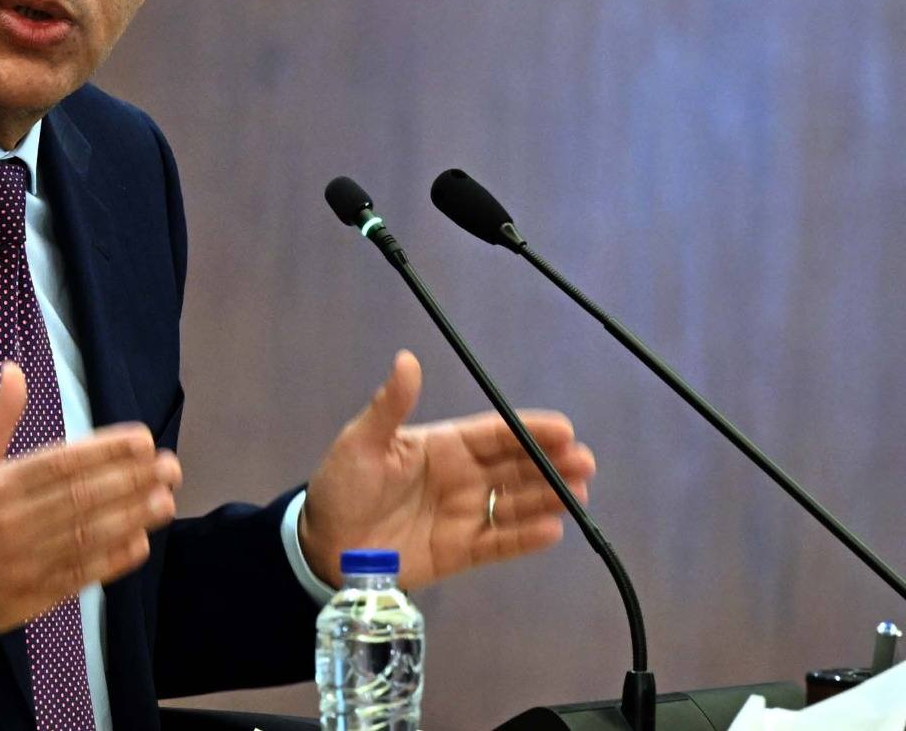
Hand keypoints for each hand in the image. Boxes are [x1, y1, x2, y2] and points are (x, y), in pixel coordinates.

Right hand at [0, 362, 182, 638]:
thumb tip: (14, 371)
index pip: (62, 463)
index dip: (107, 451)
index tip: (143, 440)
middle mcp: (15, 522)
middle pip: (84, 498)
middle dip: (133, 481)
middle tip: (170, 467)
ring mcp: (27, 562)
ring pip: (88, 536)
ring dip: (132, 518)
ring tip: (166, 500)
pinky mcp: (34, 595)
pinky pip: (80, 575)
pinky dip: (112, 560)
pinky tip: (140, 543)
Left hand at [298, 350, 595, 589]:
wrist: (323, 543)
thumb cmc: (342, 486)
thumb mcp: (362, 442)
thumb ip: (389, 406)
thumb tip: (406, 359)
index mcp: (442, 446)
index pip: (495, 434)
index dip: (530, 431)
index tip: (565, 428)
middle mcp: (461, 478)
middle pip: (516, 468)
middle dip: (552, 463)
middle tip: (585, 462)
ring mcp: (463, 515)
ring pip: (515, 503)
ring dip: (548, 498)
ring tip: (578, 494)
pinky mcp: (460, 551)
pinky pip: (499, 543)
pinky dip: (525, 538)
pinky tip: (551, 531)